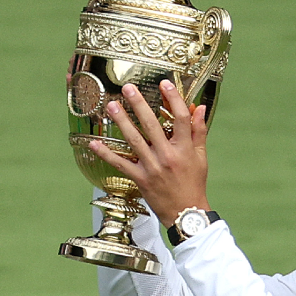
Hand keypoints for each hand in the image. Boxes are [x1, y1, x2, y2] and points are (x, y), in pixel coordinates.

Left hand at [88, 80, 210, 227]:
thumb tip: (199, 107)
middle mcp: (168, 156)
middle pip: (152, 125)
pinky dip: (106, 154)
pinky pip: (120, 164)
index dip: (173, 98)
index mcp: (184, 149)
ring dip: (122, 122)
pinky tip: (94, 143)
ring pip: (134, 140)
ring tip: (112, 106)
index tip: (164, 83)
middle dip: (139, 105)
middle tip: (128, 89)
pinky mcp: (140, 179)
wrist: (185, 213)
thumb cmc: (194, 184)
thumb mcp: (201, 157)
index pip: (180, 118)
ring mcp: (152, 168)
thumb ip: (198, 131)